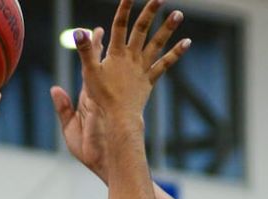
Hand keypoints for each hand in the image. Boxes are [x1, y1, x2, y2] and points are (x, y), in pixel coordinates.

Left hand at [51, 29, 108, 179]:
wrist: (106, 164)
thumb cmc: (90, 152)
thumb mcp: (70, 128)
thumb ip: (63, 108)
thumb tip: (54, 88)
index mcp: (89, 101)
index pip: (88, 72)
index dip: (90, 54)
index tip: (92, 37)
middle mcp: (99, 97)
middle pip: (99, 66)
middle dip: (100, 47)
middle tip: (101, 29)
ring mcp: (106, 100)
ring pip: (105, 71)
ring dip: (109, 53)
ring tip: (111, 34)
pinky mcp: (109, 105)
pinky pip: (108, 83)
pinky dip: (111, 69)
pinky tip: (116, 56)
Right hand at [73, 0, 189, 119]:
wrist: (118, 118)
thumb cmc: (101, 98)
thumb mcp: (89, 72)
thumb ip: (86, 50)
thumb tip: (79, 31)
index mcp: (116, 54)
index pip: (120, 25)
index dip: (124, 8)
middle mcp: (132, 57)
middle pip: (141, 30)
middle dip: (150, 11)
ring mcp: (143, 68)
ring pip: (157, 44)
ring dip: (168, 28)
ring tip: (179, 14)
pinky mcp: (150, 79)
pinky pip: (165, 64)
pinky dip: (176, 53)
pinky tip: (187, 42)